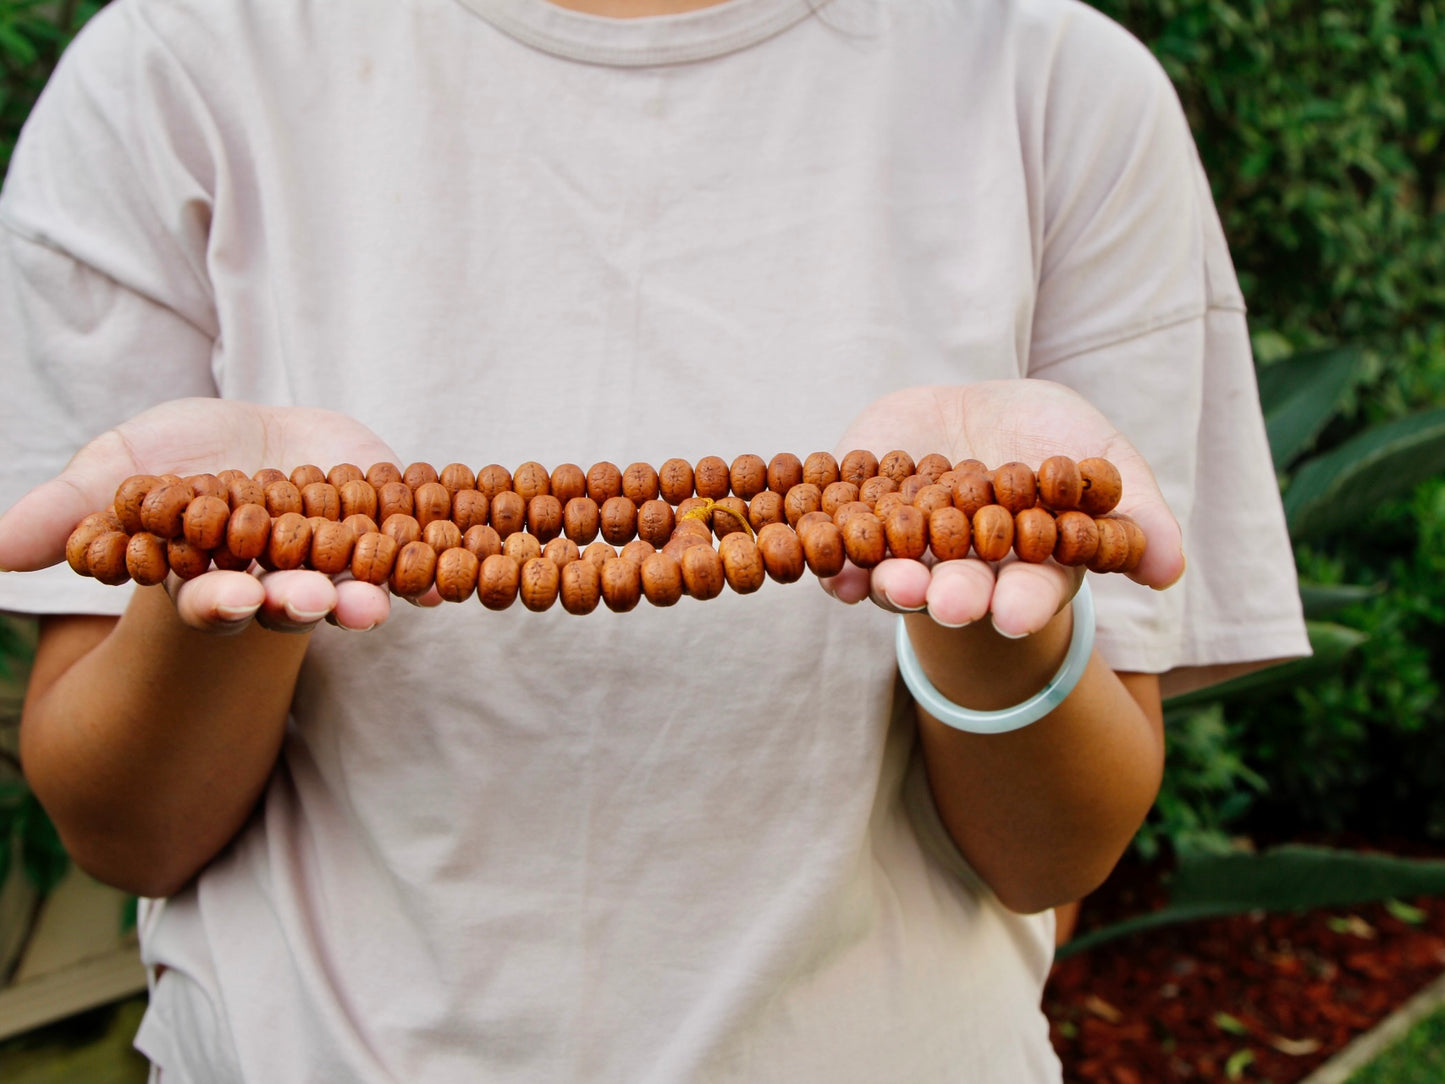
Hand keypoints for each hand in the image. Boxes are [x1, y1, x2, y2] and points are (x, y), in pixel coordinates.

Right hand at [0, 398, 401, 632]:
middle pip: (289, 600)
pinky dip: (426, 559)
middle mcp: (280, 577)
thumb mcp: (116, 470)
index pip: (212, 600)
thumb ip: (68, 511)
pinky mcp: (387, 520)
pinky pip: (411, 545)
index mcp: (213, 575)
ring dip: (365, 592)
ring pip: (353, 582)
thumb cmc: (177, 461)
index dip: (218, 602)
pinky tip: (444, 569)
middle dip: (297, 602)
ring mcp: (338, 554)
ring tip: (375, 603)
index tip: (225, 600)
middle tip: (307, 604)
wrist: (256, 433)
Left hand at [821, 381, 1184, 635]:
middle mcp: (964, 571)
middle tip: (948, 602)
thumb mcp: (1102, 460)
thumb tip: (1169, 568)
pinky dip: (834, 562)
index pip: (1028, 592)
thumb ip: (1133, 511)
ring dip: (892, 583)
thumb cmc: (1049, 441)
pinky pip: (841, 554)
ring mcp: (909, 552)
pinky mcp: (860, 526)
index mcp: (1025, 566)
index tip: (1014, 615)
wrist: (975, 408)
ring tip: (892, 580)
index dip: (1021, 604)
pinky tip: (829, 567)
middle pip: (959, 591)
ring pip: (897, 577)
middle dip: (953, 597)